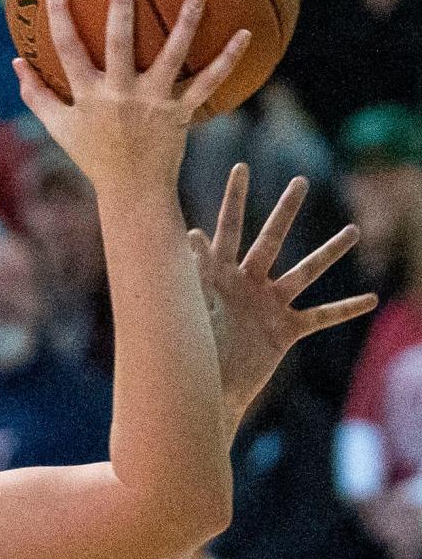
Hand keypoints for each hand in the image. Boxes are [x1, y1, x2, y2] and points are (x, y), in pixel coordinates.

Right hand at [12, 0, 250, 191]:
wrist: (132, 192)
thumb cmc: (95, 157)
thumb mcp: (60, 129)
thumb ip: (37, 95)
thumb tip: (15, 63)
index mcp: (89, 96)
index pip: (68, 50)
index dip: (58, 16)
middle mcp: (120, 95)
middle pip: (119, 42)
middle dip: (121, 4)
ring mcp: (152, 103)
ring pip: (170, 57)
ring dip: (186, 23)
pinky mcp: (179, 113)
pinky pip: (206, 84)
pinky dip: (227, 61)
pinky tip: (245, 34)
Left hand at [189, 164, 377, 426]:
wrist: (202, 392)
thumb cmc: (187, 352)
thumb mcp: (189, 308)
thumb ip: (192, 273)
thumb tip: (189, 233)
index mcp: (219, 275)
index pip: (227, 228)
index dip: (234, 199)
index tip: (241, 167)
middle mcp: (247, 284)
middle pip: (271, 239)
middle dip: (285, 210)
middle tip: (301, 181)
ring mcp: (269, 306)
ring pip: (305, 272)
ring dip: (330, 252)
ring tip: (354, 230)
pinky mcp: (284, 331)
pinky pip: (321, 317)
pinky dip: (346, 309)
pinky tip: (371, 299)